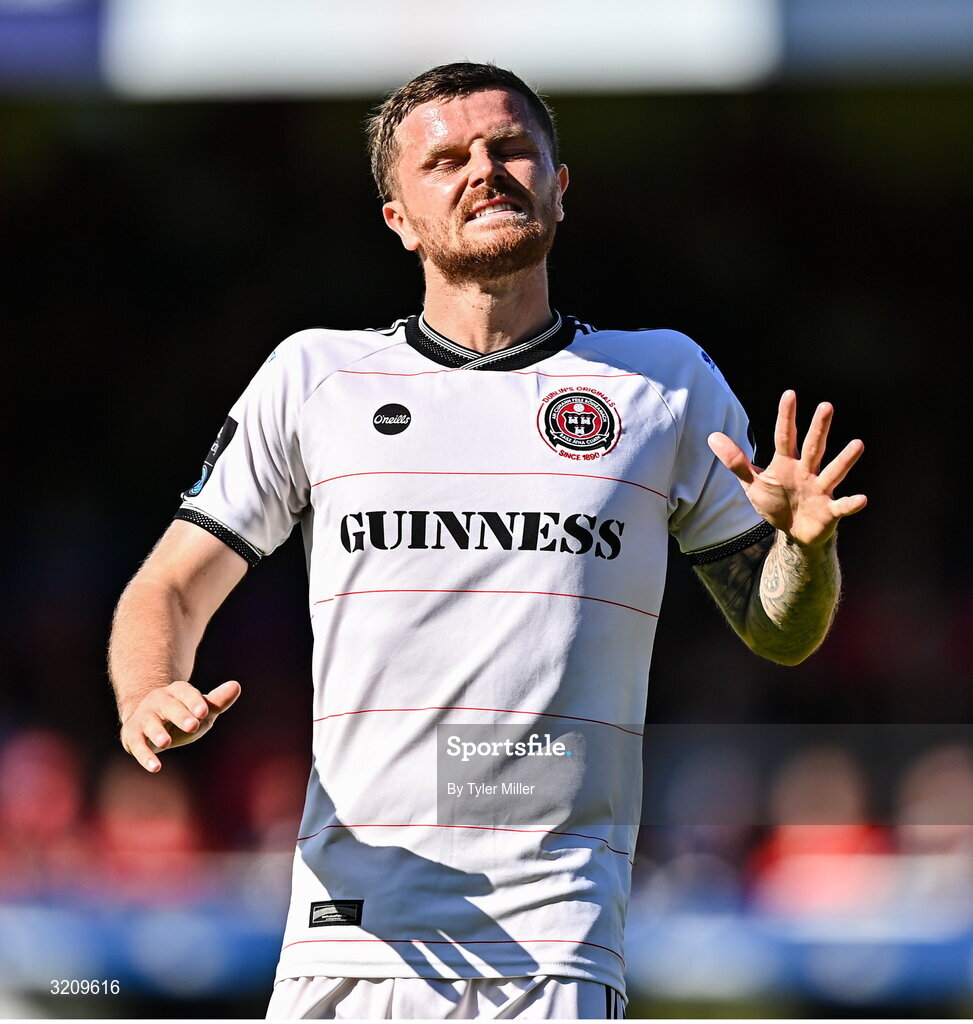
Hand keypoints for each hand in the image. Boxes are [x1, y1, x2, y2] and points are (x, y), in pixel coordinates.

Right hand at [120, 679, 240, 772]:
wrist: (146, 718)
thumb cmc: (182, 714)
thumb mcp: (200, 708)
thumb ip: (217, 701)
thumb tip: (236, 686)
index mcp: (178, 691)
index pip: (187, 693)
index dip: (195, 701)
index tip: (204, 711)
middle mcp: (159, 701)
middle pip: (170, 707)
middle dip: (181, 715)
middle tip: (193, 725)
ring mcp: (144, 717)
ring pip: (151, 724)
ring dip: (158, 733)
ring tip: (166, 742)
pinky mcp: (132, 734)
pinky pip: (138, 745)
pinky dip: (145, 756)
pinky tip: (156, 768)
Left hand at [708, 390, 865, 547]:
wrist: (793, 532)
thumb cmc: (775, 502)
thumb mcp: (752, 483)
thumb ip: (736, 461)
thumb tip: (712, 436)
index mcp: (787, 463)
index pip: (785, 436)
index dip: (786, 417)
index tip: (790, 394)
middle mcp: (806, 472)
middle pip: (812, 447)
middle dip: (818, 428)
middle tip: (826, 406)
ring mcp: (820, 490)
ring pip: (833, 472)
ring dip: (844, 460)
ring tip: (858, 444)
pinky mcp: (830, 511)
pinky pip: (842, 506)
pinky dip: (851, 503)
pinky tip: (861, 498)